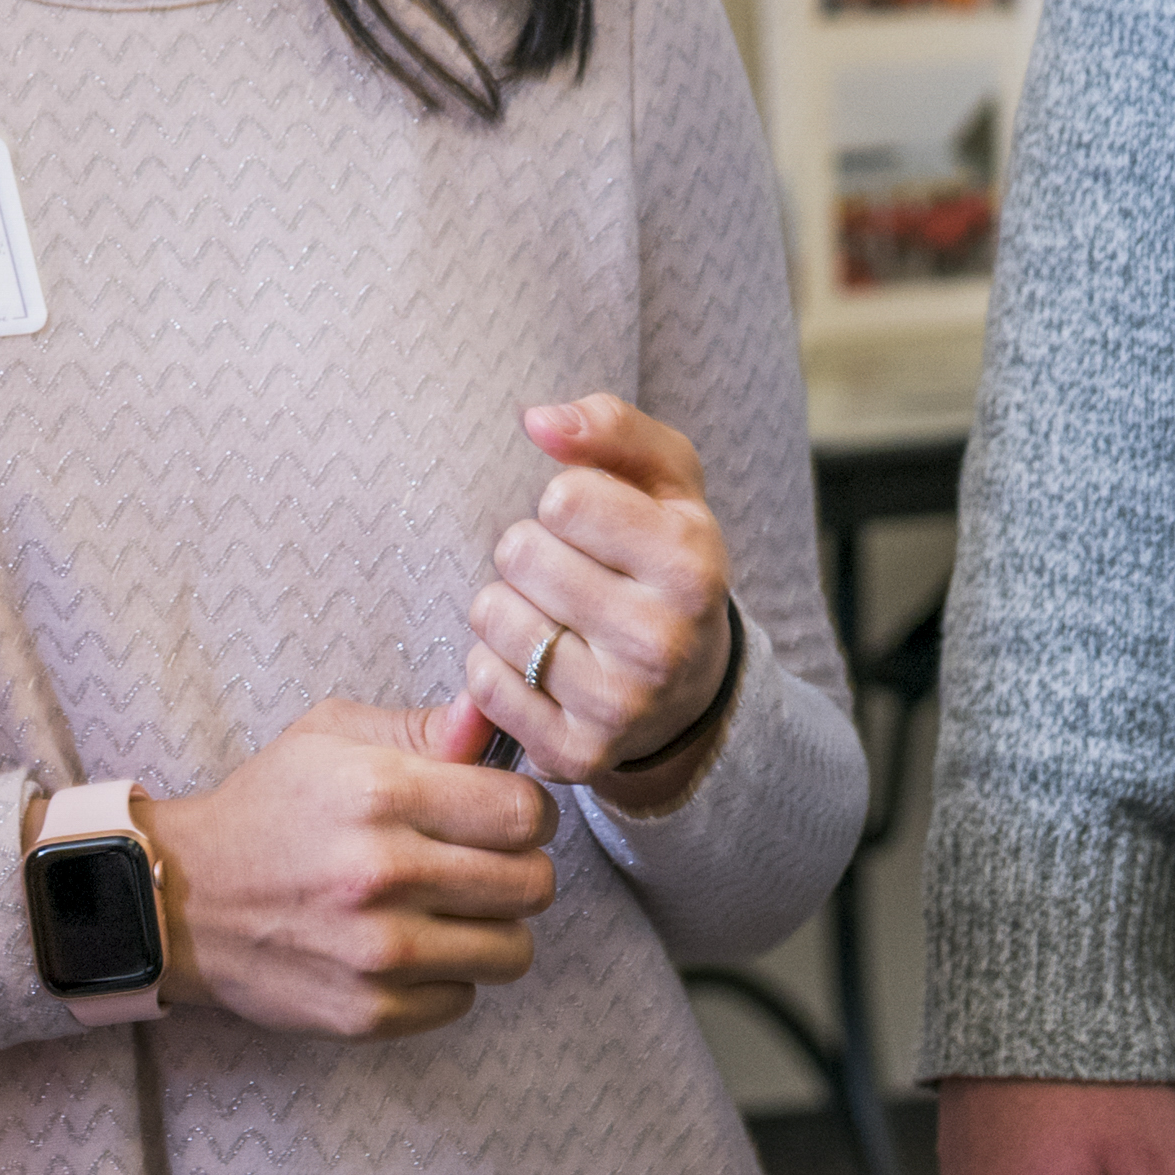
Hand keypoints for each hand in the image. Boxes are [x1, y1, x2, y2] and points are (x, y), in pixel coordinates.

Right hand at [126, 699, 554, 1038]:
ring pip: (514, 951)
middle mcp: (384, 874)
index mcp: (380, 792)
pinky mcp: (369, 1013)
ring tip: (451, 909)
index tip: (505, 815)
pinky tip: (409, 948)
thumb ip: (423, 728)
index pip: (524, 812)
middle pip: (533, 884)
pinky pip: (464, 999)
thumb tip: (492, 714)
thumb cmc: (266, 808)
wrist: (184, 898)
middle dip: (519, 868)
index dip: (528, 811)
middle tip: (483, 863)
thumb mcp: (330, 737)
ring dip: (492, 929)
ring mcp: (378, 953)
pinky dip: (448, 976)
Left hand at [459, 394, 739, 804]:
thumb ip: (611, 427)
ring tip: (549, 613)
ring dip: (506, 605)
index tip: (588, 523)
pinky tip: (537, 663)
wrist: (690, 687)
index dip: (562, 500)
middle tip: (564, 571)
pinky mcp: (574, 754)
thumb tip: (538, 420)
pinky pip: (482, 682)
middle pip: (520, 553)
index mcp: (692, 566)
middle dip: (529, 550)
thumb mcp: (667, 481)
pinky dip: (495, 663)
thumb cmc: (662, 561)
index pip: (564, 498)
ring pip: (494, 617)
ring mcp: (619, 708)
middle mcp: (662, 643)